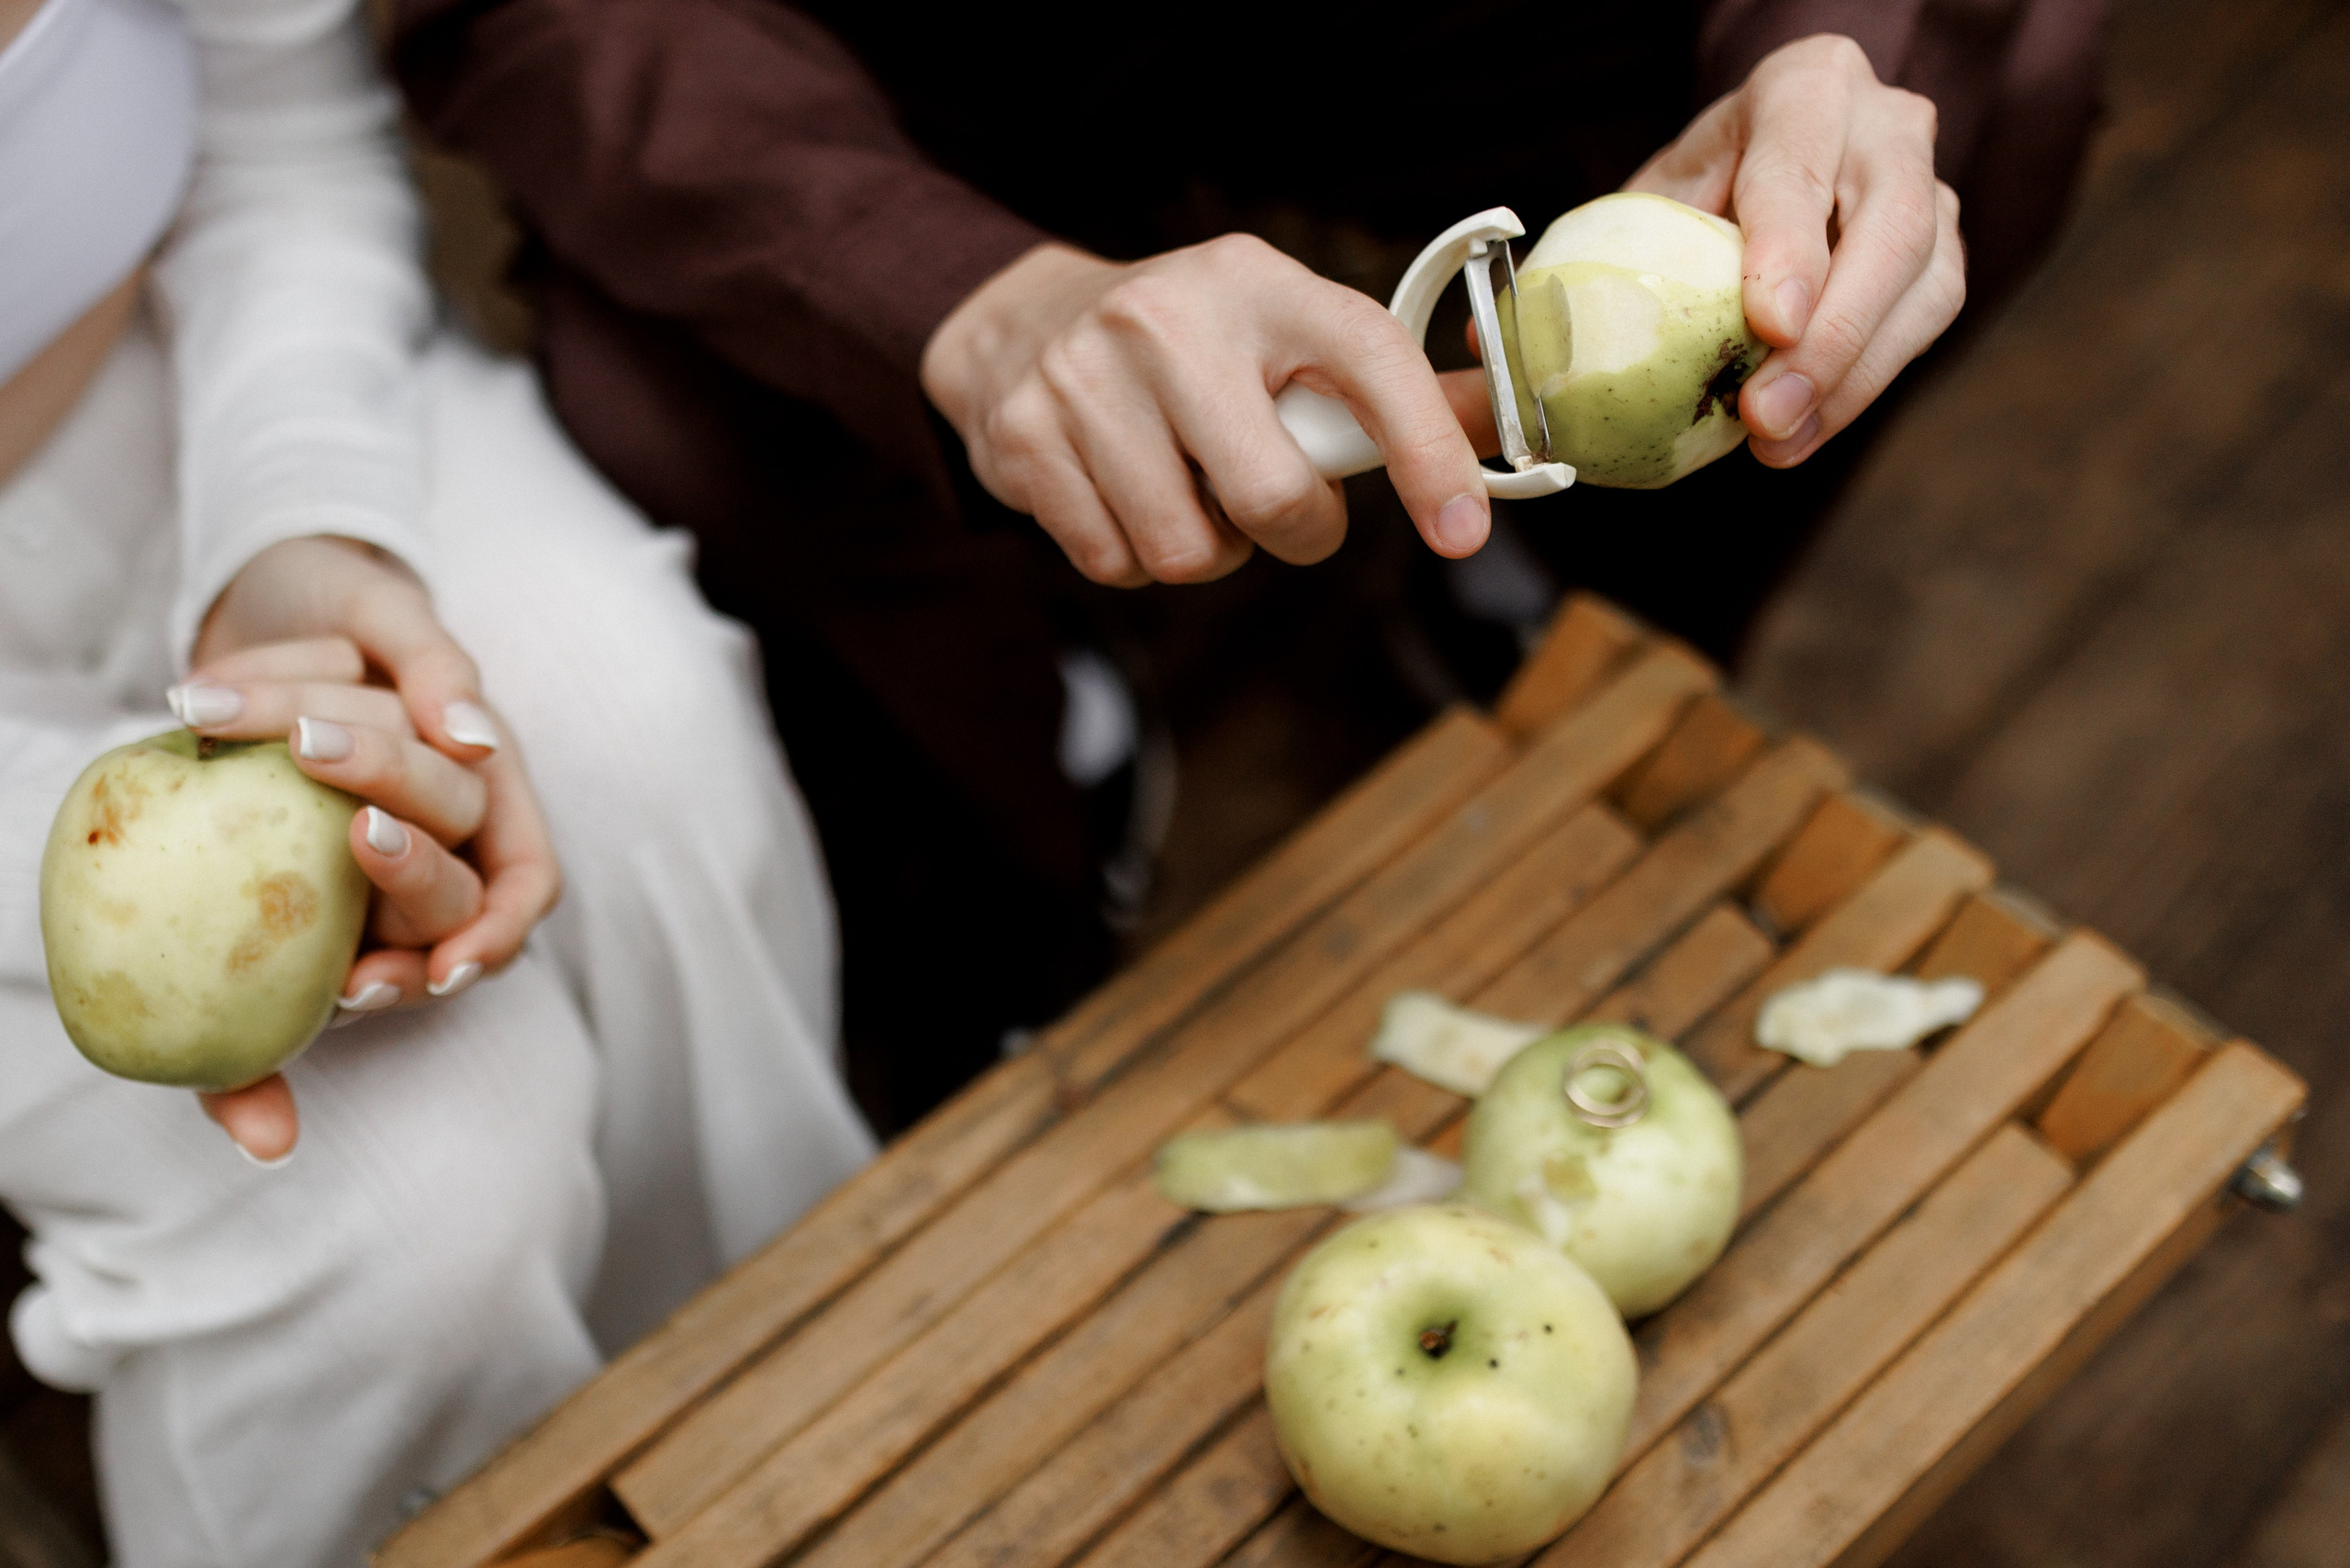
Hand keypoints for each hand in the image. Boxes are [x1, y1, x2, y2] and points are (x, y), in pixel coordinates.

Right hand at [171, 538, 561, 1160]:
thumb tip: (267, 1146)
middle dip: (422, 853)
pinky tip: (351, 675)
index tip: (419, 980)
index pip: (501, 914)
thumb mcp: (247, 982)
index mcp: (455, 886)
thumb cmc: (258, 883)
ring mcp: (455, 730)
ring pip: (447, 753)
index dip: (481, 943)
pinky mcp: (424, 648)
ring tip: (294, 739)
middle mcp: (474, 810)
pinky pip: (427, 660)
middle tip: (356, 839)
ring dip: (381, 750)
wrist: (255, 707)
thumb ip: (255, 1058)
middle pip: (471, 841)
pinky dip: (412, 680)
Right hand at [922, 237, 1501, 585]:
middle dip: (1293, 532)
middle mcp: (1169, 320)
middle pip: (1273, 498)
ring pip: (1189, 551)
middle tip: (1272, 501)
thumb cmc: (1190, 346)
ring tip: (1186, 487)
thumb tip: (1509, 428)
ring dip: (1206, 548)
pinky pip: (1117, 564)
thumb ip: (1391, 387)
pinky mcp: (1026, 438)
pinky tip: (1124, 494)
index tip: (1463, 531)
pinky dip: (1134, 556)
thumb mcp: (1285, 332)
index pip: (1370, 362)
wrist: (1020, 328)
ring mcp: (1086, 377)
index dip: (1430, 452)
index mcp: (1259, 283)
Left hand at [1627, 34, 1964, 467]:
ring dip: (1851, 379)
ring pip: (1925, 284)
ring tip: (1777, 442)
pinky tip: (1803, 433)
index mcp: (1807, 88)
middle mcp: (1887, 127)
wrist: (1768, 165)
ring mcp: (1932, 190)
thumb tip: (1532, 344)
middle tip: (1766, 414)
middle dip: (1832, 336)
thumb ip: (1623, 250)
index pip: (1801, 165)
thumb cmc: (1708, 182)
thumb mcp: (1658, 195)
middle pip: (1892, 228)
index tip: (1771, 324)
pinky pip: (1924, 326)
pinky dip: (1861, 390)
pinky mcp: (1944, 255)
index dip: (1791, 247)